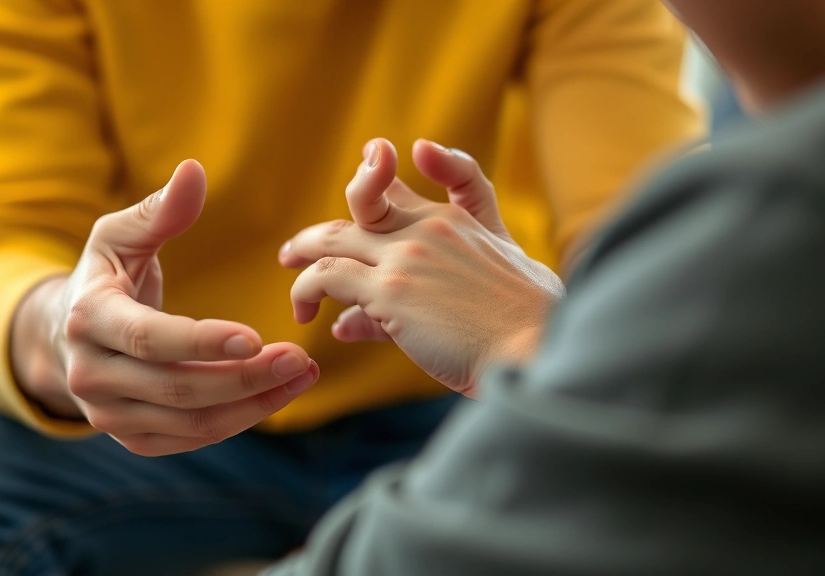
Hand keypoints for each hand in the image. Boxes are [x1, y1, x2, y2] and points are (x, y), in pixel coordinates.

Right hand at [12, 160, 318, 455]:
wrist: (65, 336)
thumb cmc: (105, 276)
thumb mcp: (118, 236)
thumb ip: (160, 210)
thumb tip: (194, 170)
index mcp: (87, 319)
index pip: (149, 339)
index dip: (202, 341)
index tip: (257, 337)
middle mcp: (90, 375)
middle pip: (178, 388)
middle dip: (246, 378)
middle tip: (300, 359)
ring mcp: (107, 414)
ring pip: (190, 422)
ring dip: (253, 405)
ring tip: (302, 376)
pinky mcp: (131, 437)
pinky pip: (190, 439)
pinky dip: (237, 421)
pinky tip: (276, 395)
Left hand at [279, 139, 562, 397]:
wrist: (536, 348)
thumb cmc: (524, 329)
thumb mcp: (491, 295)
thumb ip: (422, 294)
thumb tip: (348, 321)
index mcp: (460, 220)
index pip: (405, 188)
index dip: (380, 179)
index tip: (364, 176)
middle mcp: (429, 227)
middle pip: (362, 204)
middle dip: (326, 226)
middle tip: (297, 248)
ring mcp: (407, 255)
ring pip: (334, 238)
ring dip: (304, 251)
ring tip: (289, 268)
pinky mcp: (390, 289)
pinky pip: (327, 276)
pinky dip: (306, 289)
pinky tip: (304, 312)